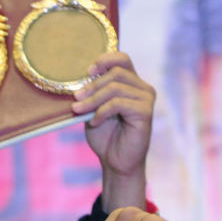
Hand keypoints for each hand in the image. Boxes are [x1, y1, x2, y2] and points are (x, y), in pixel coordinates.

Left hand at [72, 52, 154, 210]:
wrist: (115, 161)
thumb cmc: (105, 135)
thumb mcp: (93, 110)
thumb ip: (92, 94)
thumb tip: (78, 82)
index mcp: (132, 83)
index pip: (122, 59)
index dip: (104, 60)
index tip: (87, 72)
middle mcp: (142, 87)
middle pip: (116, 72)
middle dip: (92, 86)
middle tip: (76, 99)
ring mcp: (146, 98)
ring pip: (115, 88)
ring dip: (93, 100)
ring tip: (79, 111)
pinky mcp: (146, 112)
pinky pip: (118, 103)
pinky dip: (101, 112)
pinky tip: (94, 122)